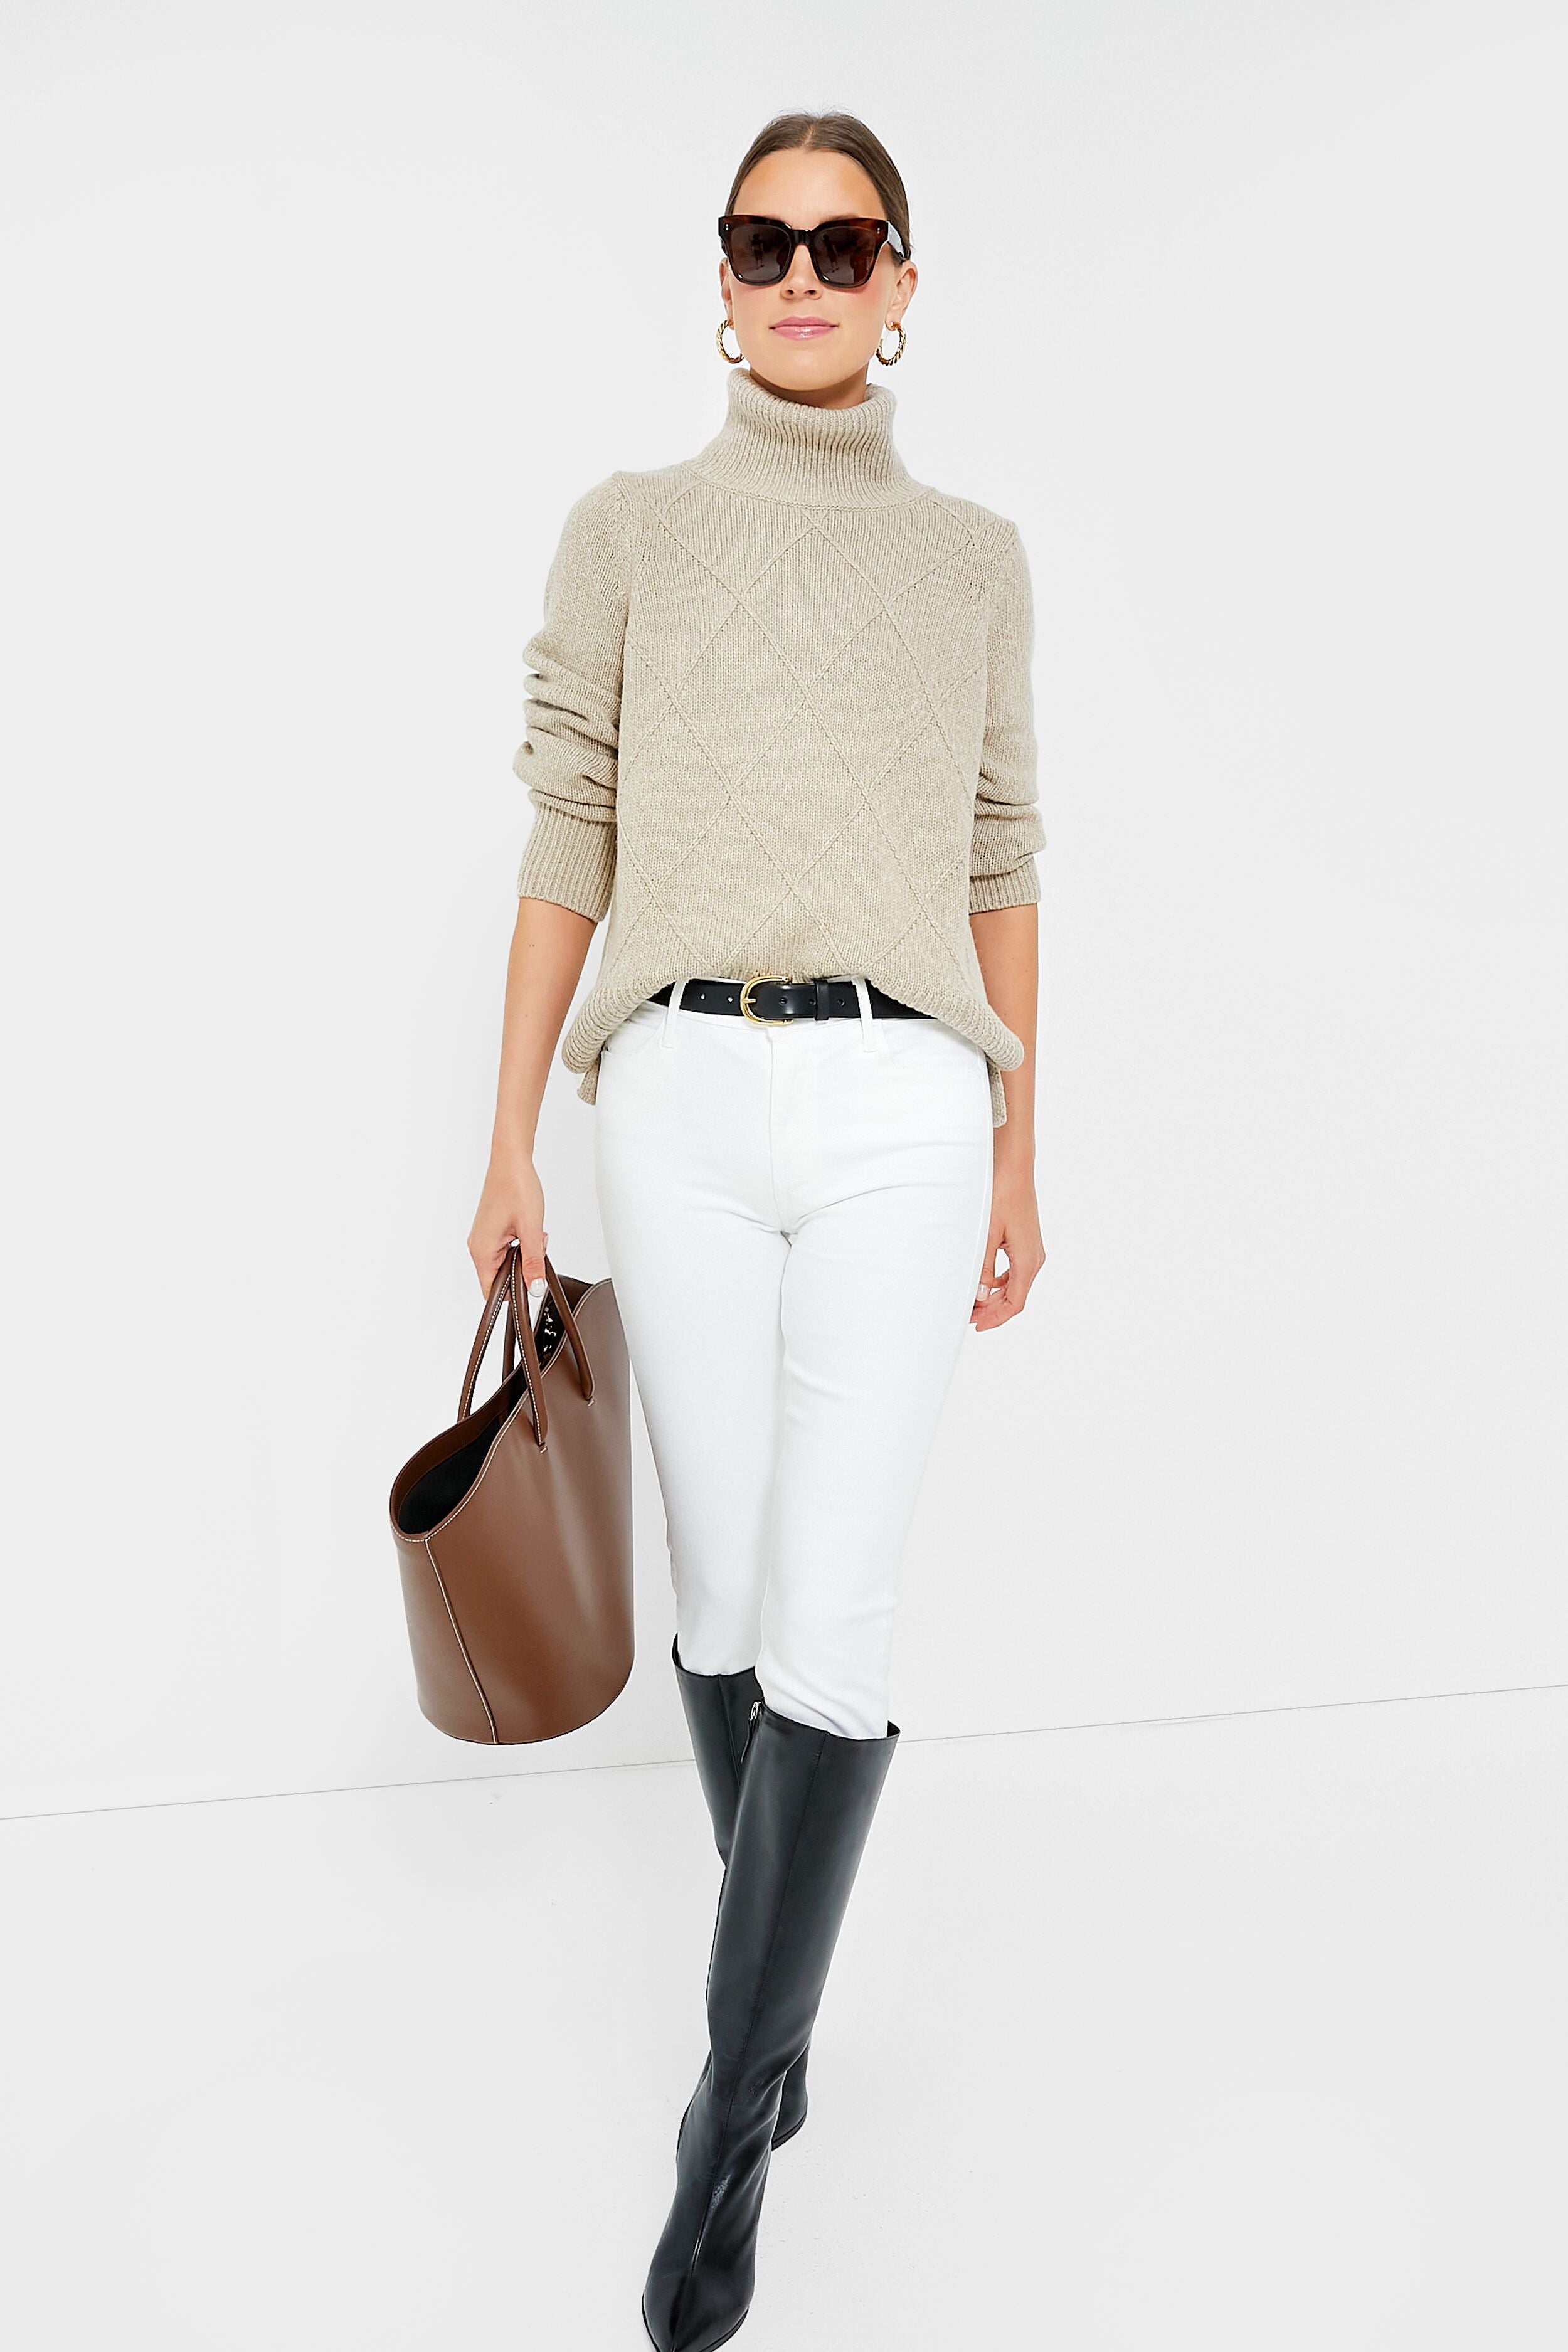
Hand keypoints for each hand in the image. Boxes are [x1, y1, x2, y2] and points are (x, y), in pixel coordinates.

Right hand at [468, 1151, 548, 1305]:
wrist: (511, 1160)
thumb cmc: (515, 1187)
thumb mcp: (531, 1229)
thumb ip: (533, 1262)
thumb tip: (535, 1287)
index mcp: (482, 1250)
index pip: (491, 1291)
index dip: (513, 1294)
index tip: (530, 1283)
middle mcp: (477, 1245)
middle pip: (500, 1276)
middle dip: (523, 1268)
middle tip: (536, 1246)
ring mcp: (483, 1236)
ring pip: (506, 1261)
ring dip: (524, 1253)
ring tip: (533, 1232)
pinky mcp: (490, 1229)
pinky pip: (505, 1247)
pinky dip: (520, 1242)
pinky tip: (528, 1227)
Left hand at [971, 1159, 1043, 1330]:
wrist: (1013, 1169)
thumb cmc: (1001, 1196)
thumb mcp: (987, 1235)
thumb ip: (983, 1268)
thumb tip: (979, 1296)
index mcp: (1028, 1260)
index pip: (1015, 1303)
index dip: (997, 1318)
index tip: (977, 1325)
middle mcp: (1034, 1258)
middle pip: (1015, 1297)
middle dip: (992, 1310)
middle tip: (967, 1316)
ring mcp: (1031, 1250)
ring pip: (1014, 1285)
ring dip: (994, 1296)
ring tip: (971, 1302)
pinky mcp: (1024, 1242)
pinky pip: (1013, 1271)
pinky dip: (998, 1281)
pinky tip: (981, 1281)